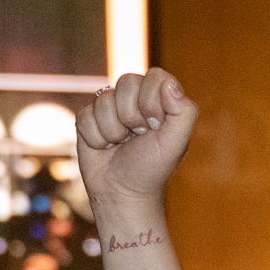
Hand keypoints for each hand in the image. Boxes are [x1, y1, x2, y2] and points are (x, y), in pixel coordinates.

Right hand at [75, 70, 197, 218]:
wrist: (122, 193)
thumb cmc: (152, 168)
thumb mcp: (176, 143)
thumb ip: (183, 112)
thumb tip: (169, 84)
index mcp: (160, 98)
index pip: (155, 76)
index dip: (152, 101)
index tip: (154, 126)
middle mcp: (135, 97)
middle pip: (127, 82)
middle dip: (132, 116)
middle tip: (137, 136)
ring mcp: (110, 106)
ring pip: (104, 99)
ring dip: (113, 130)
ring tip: (121, 144)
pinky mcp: (88, 118)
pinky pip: (85, 115)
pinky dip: (96, 138)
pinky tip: (105, 147)